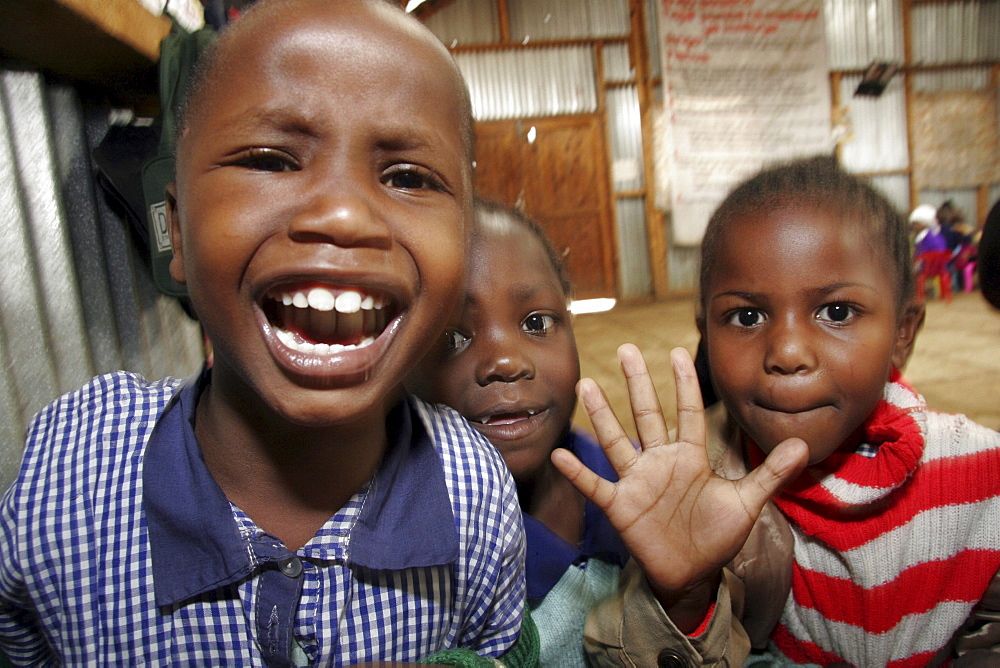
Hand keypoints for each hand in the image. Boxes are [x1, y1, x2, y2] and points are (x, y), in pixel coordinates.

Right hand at [551, 345, 806, 626]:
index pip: (687, 412)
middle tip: (627, 349)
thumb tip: (803, 444)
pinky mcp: (621, 506)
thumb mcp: (747, 502)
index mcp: (690, 456)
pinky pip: (596, 485)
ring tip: (586, 384)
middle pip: (647, 415)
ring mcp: (638, 482)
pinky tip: (561, 454)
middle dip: (638, 383)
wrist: (693, 574)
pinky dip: (578, 472)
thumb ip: (771, 473)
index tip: (676, 352)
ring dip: (602, 415)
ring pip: (616, 442)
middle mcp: (660, 462)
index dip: (684, 383)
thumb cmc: (716, 535)